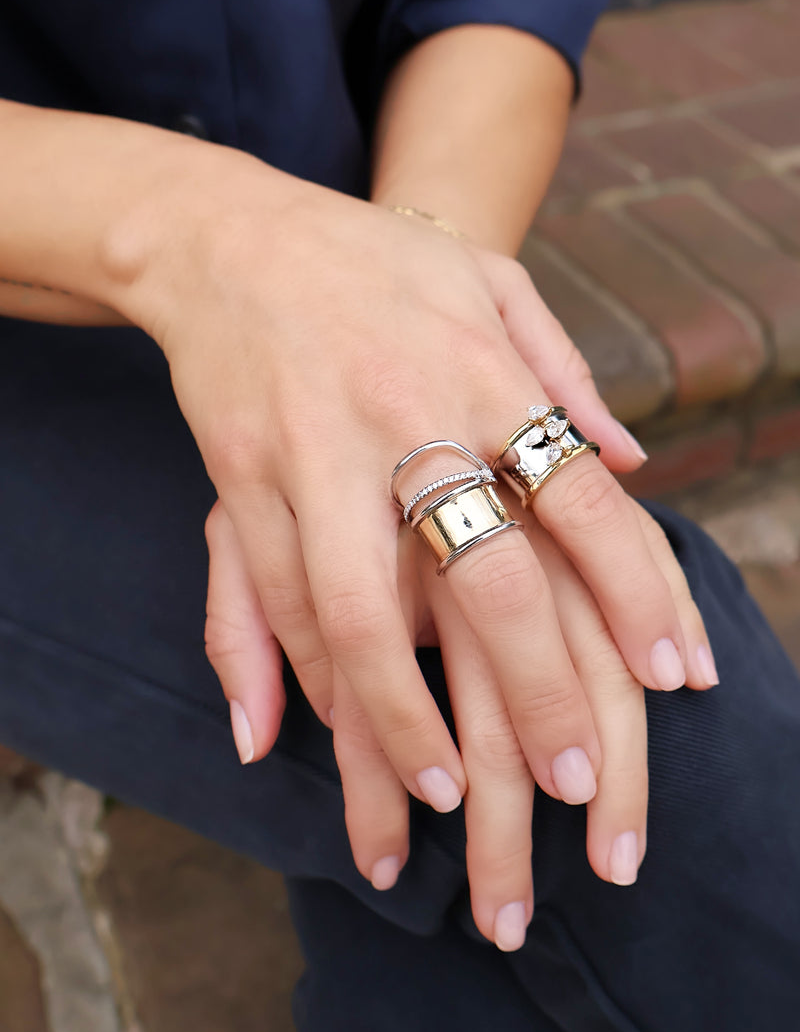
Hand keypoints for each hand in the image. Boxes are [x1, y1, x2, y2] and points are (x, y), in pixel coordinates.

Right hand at [158, 156, 716, 942]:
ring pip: (361, 614)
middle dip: (539, 692)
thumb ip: (565, 371)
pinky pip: (278, 596)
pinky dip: (311, 672)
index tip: (675, 674)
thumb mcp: (489, 280)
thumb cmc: (375, 261)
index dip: (638, 592)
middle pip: (488, 579)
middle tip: (580, 782)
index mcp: (484, 371)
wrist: (229, 236)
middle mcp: (405, 418)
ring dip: (403, 716)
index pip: (583, 497)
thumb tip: (637, 459)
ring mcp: (316, 453)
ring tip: (442, 794)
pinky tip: (343, 725)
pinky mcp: (241, 476)